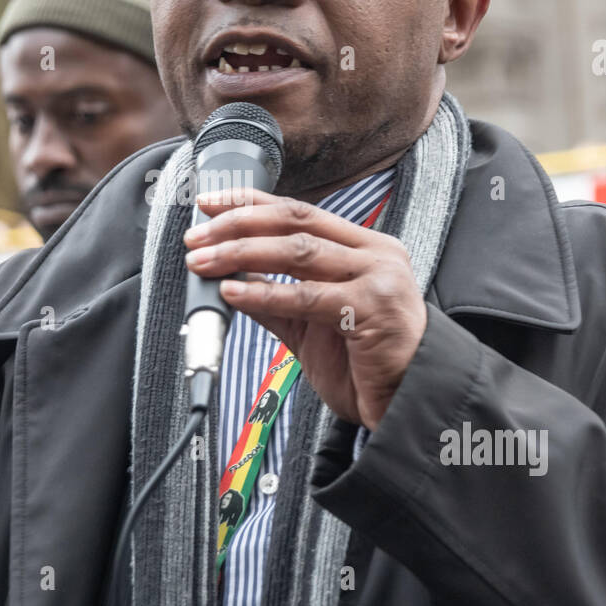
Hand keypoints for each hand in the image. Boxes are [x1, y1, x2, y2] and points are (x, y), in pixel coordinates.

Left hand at [184, 188, 425, 430]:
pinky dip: (264, 293)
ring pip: (298, 252)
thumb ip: (276, 295)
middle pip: (295, 223)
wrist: (408, 402)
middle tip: (197, 238)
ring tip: (205, 263)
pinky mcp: (373, 310)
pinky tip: (233, 292)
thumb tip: (227, 275)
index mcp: (364, 247)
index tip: (211, 204)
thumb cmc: (365, 362)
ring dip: (242, 254)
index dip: (251, 202)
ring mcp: (378, 279)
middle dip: (238, 225)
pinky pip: (307, 297)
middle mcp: (375, 254)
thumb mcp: (311, 321)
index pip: (299, 212)